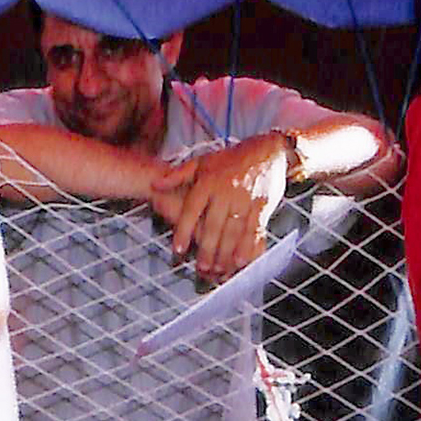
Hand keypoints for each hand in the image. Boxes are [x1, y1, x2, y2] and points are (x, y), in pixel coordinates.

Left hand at [152, 134, 289, 279]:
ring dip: (226, 252)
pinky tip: (242, 260)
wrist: (266, 151)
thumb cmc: (230, 158)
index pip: (192, 210)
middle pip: (213, 225)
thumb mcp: (201, 161)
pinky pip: (254, 229)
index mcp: (207, 183)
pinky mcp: (262, 205)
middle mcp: (226, 192)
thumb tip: (155, 185)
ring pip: (233, 230)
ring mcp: (245, 199)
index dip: (183, 230)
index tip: (177, 249)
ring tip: (218, 270)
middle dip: (207, 249)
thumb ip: (177, 175)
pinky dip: (248, 246)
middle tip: (201, 267)